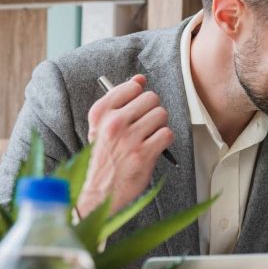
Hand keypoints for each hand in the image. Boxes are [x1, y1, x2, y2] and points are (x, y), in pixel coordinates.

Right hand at [79, 74, 173, 216]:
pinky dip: (165, 140)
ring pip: (161, 115)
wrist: (99, 189)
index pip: (132, 87)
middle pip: (151, 99)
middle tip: (146, 124)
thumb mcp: (101, 125)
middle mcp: (114, 123)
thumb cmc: (104, 156)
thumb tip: (140, 79)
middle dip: (153, 110)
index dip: (140, 96)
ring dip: (160, 125)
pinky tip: (155, 146)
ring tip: (149, 136)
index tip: (137, 107)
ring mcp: (129, 139)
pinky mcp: (144, 154)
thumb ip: (120, 101)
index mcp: (101, 113)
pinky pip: (167, 134)